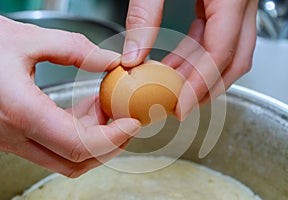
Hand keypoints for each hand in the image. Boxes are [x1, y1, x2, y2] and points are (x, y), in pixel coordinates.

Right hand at [0, 16, 140, 177]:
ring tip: (106, 106)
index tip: (133, 123)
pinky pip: (54, 146)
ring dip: (95, 138)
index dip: (114, 138)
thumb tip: (109, 61)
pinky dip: (78, 133)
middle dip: (110, 143)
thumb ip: (74, 49)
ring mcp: (14, 140)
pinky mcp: (15, 136)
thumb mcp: (27, 38)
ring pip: (66, 158)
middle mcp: (15, 135)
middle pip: (77, 160)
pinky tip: (87, 109)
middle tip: (127, 119)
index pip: (80, 145)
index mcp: (20, 112)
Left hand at [122, 0, 257, 119]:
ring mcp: (237, 4)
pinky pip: (217, 36)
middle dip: (209, 88)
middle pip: (234, 60)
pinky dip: (197, 54)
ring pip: (228, 51)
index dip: (200, 85)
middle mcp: (242, 3)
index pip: (220, 53)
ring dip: (200, 72)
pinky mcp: (225, 3)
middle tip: (183, 106)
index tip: (181, 107)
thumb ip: (144, 14)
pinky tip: (178, 64)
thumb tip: (133, 56)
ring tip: (173, 88)